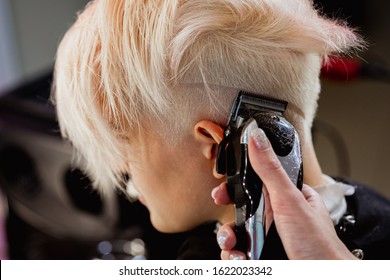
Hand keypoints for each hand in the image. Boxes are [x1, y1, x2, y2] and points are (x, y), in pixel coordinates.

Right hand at [212, 127, 355, 259]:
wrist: (322, 276)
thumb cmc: (318, 243)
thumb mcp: (290, 200)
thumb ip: (270, 169)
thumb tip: (257, 138)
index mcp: (285, 197)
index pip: (253, 183)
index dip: (235, 187)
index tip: (221, 190)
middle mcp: (275, 216)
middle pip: (240, 210)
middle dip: (227, 218)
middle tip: (224, 222)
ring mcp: (268, 237)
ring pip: (236, 232)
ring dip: (227, 239)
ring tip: (232, 245)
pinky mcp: (261, 254)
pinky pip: (238, 252)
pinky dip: (233, 256)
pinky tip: (240, 258)